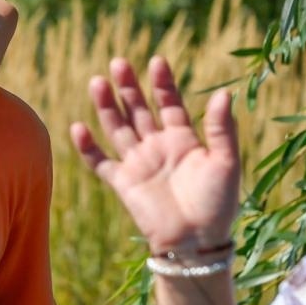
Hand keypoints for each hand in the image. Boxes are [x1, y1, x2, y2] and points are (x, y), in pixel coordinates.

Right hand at [70, 56, 239, 253]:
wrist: (196, 242)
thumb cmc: (218, 204)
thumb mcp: (226, 162)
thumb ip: (221, 128)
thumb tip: (223, 93)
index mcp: (183, 139)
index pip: (169, 103)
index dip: (162, 83)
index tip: (156, 61)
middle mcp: (157, 147)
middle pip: (138, 110)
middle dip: (128, 87)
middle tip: (118, 63)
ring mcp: (138, 163)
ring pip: (117, 128)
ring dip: (107, 107)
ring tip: (97, 82)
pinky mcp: (123, 183)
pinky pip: (100, 162)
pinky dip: (88, 147)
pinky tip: (78, 127)